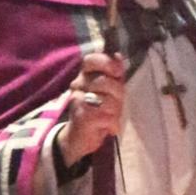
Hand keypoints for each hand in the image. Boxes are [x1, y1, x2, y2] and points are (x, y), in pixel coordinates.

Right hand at [56, 52, 124, 168]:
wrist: (80, 138)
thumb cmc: (98, 111)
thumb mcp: (109, 90)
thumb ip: (114, 73)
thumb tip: (117, 56)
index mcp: (85, 75)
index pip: (90, 60)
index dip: (105, 63)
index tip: (117, 72)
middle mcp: (78, 85)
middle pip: (104, 81)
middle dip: (118, 93)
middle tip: (116, 104)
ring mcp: (77, 101)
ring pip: (106, 100)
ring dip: (115, 111)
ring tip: (111, 117)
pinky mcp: (81, 117)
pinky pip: (106, 116)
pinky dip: (112, 123)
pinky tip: (109, 127)